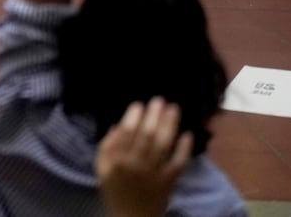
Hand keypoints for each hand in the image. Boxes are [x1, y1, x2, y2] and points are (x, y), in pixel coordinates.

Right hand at [96, 98, 192, 216]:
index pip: (127, 133)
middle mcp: (137, 165)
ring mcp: (155, 173)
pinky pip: (178, 163)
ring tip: (174, 109)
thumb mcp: (102, 169)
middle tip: (159, 100)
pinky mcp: (169, 181)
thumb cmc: (115, 191)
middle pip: (148, 135)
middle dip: (154, 115)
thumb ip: (107, 147)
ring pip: (163, 145)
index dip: (134, 116)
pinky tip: (188, 134)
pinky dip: (184, 149)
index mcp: (118, 160)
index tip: (139, 104)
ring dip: (170, 125)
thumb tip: (118, 125)